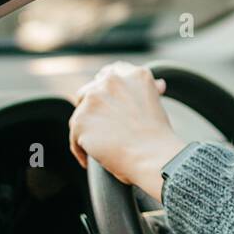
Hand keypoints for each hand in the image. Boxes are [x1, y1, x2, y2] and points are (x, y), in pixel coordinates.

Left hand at [69, 62, 186, 200]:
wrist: (154, 157)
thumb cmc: (160, 138)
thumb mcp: (158, 104)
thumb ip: (147, 91)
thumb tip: (158, 84)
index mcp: (134, 75)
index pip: (111, 73)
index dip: (107, 90)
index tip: (109, 103)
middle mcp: (112, 81)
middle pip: (89, 91)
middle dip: (93, 108)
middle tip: (103, 129)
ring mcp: (94, 99)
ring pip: (80, 114)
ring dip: (87, 129)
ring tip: (98, 148)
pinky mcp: (80, 120)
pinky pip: (74, 136)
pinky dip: (80, 149)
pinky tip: (89, 160)